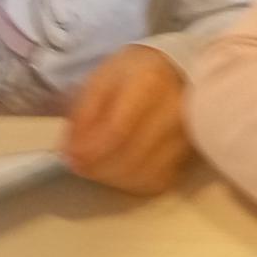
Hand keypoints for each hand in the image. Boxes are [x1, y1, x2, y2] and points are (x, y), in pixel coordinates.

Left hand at [62, 45, 189, 195]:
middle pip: (130, 156)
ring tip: (94, 166)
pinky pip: (154, 182)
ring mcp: (184, 137)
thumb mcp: (101, 79)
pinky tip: (116, 170)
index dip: (90, 149)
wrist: (173, 73)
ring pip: (142, 175)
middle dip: (96, 167)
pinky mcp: (187, 158)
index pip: (118, 130)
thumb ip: (83, 113)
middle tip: (76, 164)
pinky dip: (130, 183)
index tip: (70, 155)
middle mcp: (174, 111)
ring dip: (110, 177)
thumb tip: (71, 150)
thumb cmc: (133, 75)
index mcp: (150, 83)